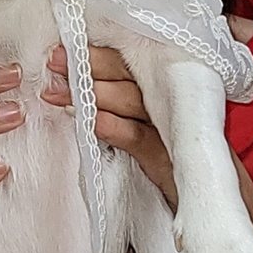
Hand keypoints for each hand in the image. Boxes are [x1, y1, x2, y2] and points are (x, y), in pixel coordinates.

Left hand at [42, 45, 177, 209]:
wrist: (198, 201)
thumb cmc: (162, 159)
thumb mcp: (138, 125)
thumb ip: (113, 105)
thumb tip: (71, 85)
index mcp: (159, 88)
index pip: (126, 61)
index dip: (94, 53)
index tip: (62, 51)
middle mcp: (167, 100)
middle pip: (128, 73)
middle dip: (88, 66)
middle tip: (54, 62)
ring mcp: (169, 128)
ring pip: (130, 100)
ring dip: (92, 94)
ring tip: (58, 92)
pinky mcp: (169, 159)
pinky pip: (138, 138)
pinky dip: (114, 127)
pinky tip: (91, 120)